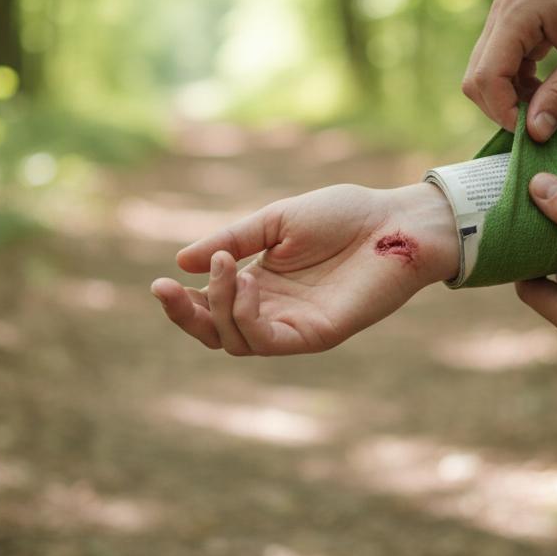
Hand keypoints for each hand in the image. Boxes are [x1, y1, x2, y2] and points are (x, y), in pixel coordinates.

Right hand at [150, 183, 458, 355]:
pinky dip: (246, 317)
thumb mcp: (275, 221)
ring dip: (218, 308)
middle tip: (166, 289)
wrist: (395, 221)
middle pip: (215, 332)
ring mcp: (294, 325)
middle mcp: (274, 309)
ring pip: (235, 341)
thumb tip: (180, 263)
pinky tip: (246, 284)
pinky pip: (267, 340)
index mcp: (261, 283)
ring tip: (226, 269)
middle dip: (185, 315)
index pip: (211, 306)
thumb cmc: (344, 215)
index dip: (183, 300)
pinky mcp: (317, 335)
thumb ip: (232, 242)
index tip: (161, 281)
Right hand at [463, 0, 556, 140]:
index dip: (504, 111)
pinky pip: (502, 64)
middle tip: (542, 124)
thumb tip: (535, 133)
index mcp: (518, 12)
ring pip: (487, 73)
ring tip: (549, 106)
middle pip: (478, 77)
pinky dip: (518, 85)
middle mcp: (503, 10)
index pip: (487, 76)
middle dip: (503, 107)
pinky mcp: (517, 22)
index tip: (536, 132)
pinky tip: (547, 91)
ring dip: (511, 98)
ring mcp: (507, 15)